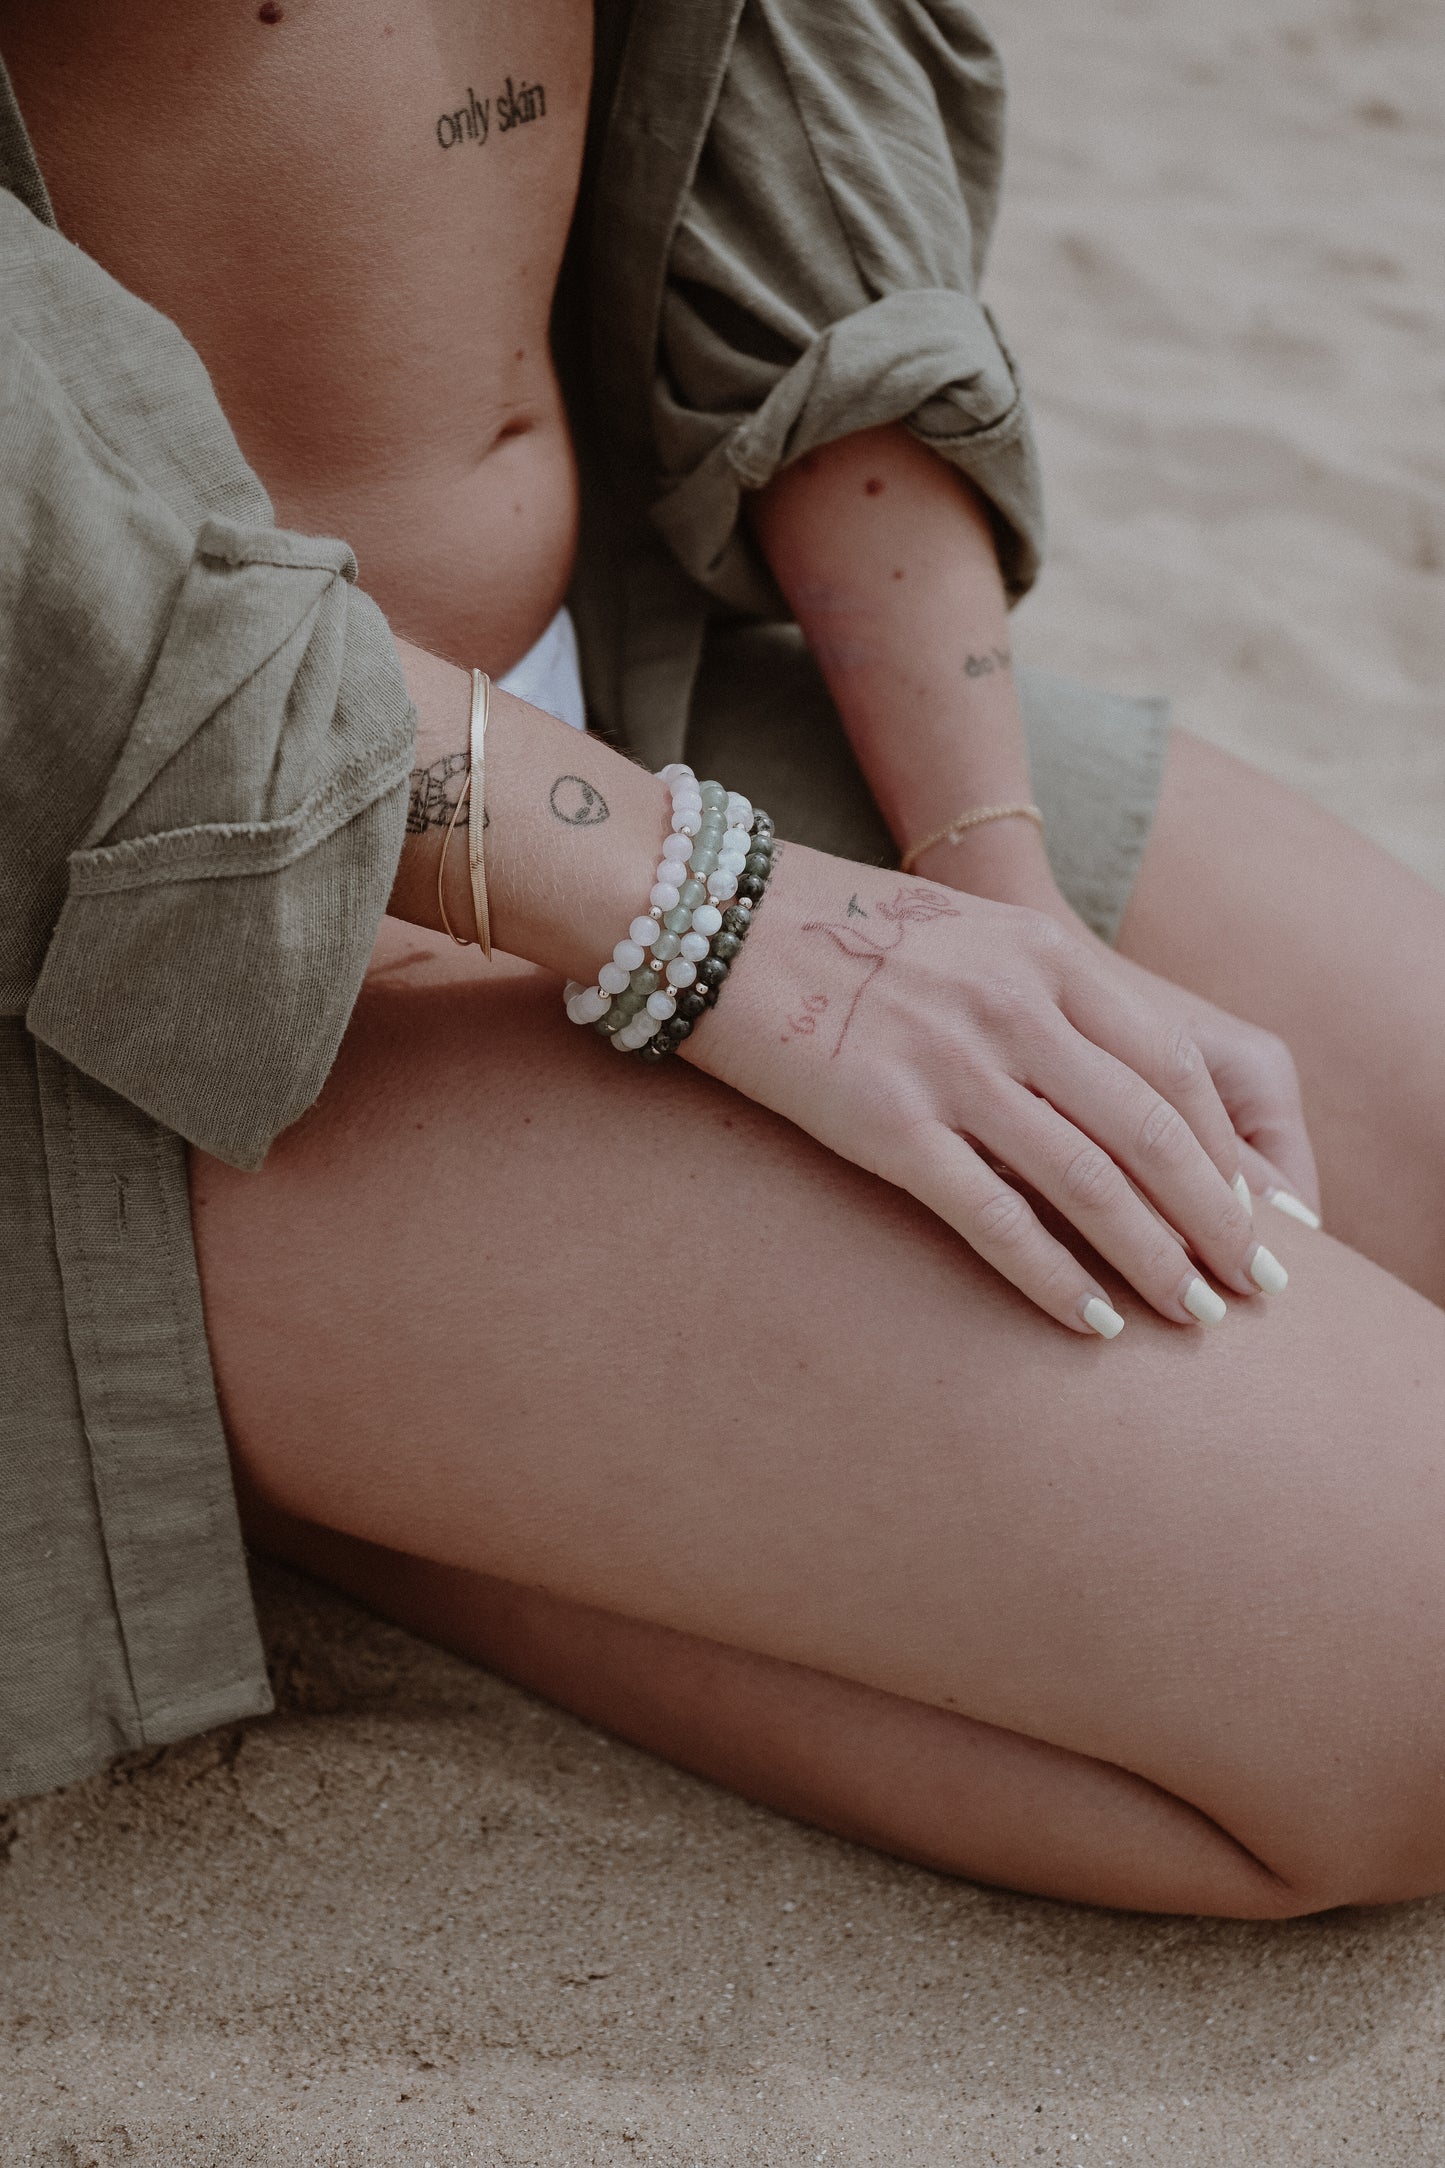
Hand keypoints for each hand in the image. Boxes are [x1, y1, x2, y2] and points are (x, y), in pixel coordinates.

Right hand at [685, 843, 1280, 1337]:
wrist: (712, 920)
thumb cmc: (838, 926)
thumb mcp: (967, 931)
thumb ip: (1042, 988)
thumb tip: (1108, 1071)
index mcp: (1044, 954)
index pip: (1173, 1065)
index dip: (1225, 1148)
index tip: (1254, 1206)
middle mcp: (1015, 1009)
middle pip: (1153, 1132)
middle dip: (1215, 1218)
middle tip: (1252, 1283)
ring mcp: (954, 1068)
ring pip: (1091, 1183)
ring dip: (1155, 1259)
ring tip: (1195, 1315)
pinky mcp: (890, 1127)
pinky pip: (995, 1219)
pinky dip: (1054, 1279)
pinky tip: (1093, 1322)